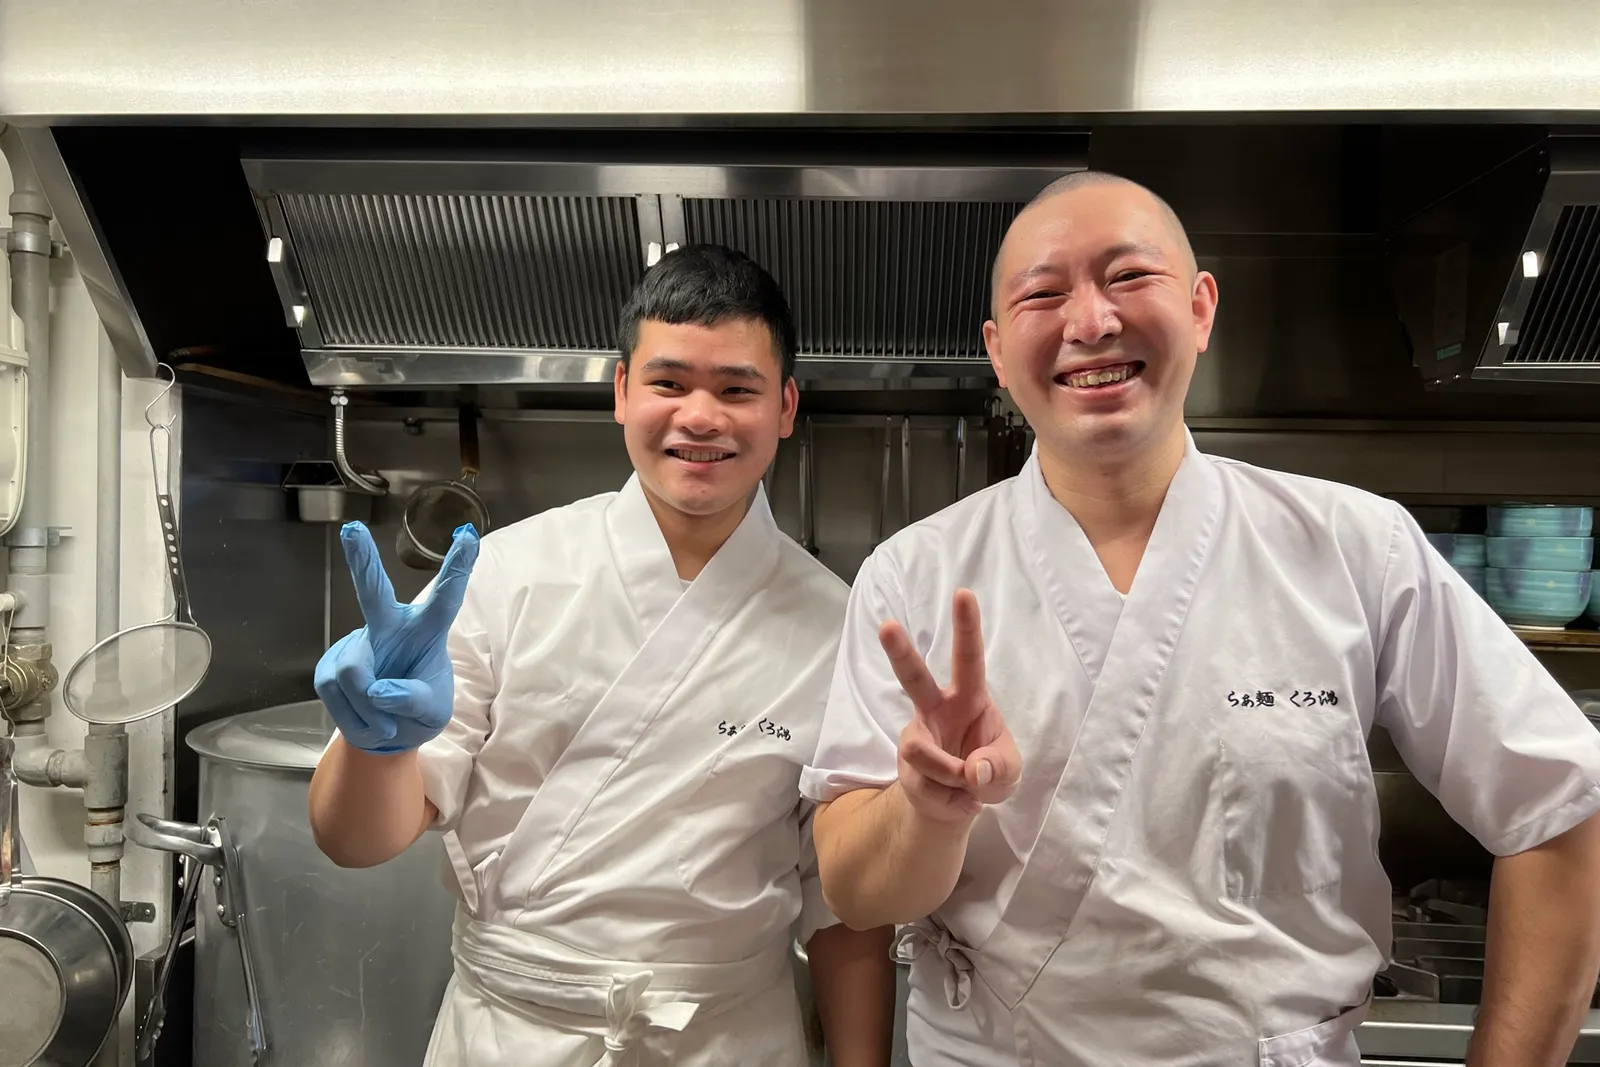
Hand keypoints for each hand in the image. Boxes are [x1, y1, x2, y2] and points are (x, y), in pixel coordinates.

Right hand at [314, 521, 479, 753]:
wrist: (387, 736)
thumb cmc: (419, 711)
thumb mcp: (433, 711)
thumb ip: (413, 699)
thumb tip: (378, 691)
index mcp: (426, 632)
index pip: (446, 597)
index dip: (458, 567)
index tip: (468, 535)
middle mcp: (390, 629)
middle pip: (375, 591)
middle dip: (362, 560)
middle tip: (352, 530)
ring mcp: (357, 645)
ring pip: (355, 673)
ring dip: (369, 709)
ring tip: (383, 720)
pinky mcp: (330, 665)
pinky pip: (337, 692)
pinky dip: (353, 716)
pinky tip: (363, 718)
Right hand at [878, 589, 1020, 822]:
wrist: (959, 803)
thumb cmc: (988, 770)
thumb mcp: (1009, 771)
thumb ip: (998, 767)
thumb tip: (971, 770)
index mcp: (969, 697)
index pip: (969, 658)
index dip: (967, 627)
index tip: (963, 593)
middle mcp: (936, 709)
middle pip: (913, 677)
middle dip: (899, 652)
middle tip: (887, 626)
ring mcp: (916, 736)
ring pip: (921, 752)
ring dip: (952, 778)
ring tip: (969, 788)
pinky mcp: (904, 766)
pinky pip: (926, 786)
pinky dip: (952, 802)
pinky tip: (958, 799)